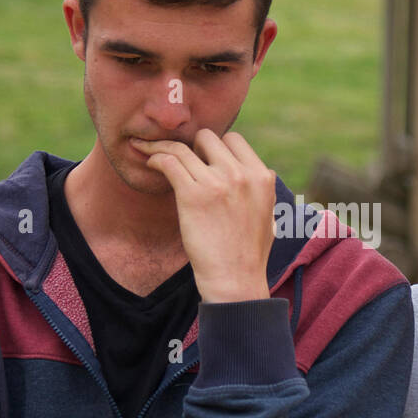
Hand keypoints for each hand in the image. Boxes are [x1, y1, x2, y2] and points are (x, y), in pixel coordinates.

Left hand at [132, 129, 274, 302]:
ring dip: (165, 147)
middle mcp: (241, 174)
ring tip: (151, 151)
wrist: (235, 280)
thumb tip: (255, 175)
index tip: (204, 160)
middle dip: (195, 148)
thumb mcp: (268, 215)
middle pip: (209, 138)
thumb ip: (259, 190)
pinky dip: (156, 157)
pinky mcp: (193, 195)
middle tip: (184, 166)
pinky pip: (169, 162)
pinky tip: (149, 162)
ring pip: (185, 147)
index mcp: (262, 177)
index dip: (217, 148)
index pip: (234, 140)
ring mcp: (217, 182)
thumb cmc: (249, 255)